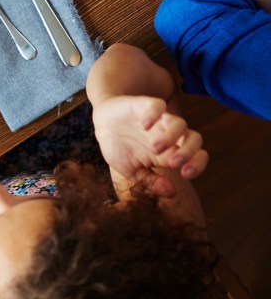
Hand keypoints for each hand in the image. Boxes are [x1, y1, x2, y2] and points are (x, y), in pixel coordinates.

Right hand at [93, 95, 208, 196]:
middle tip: (173, 163)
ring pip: (180, 124)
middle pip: (195, 139)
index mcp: (169, 152)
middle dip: (188, 152)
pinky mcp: (145, 105)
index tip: (184, 174)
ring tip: (154, 147)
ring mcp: (158, 120)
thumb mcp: (131, 171)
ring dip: (171, 138)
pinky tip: (144, 124)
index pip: (196, 156)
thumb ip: (151, 182)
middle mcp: (168, 135)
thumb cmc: (118, 148)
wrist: (101, 124)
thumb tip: (172, 193)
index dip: (197, 164)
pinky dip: (155, 114)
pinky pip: (158, 105)